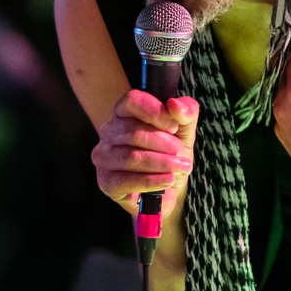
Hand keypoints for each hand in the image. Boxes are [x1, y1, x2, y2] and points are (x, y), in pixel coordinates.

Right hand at [91, 88, 197, 214]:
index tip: (174, 127)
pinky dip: (152, 181)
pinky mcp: (106, 182)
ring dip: (161, 163)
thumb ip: (186, 111)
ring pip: (131, 157)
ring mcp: (103, 157)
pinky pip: (127, 180)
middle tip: (180, 153)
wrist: (168, 189)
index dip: (155, 112)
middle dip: (163, 144)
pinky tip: (167, 180)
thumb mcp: (185, 130)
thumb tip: (175, 105)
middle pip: (133, 132)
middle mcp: (108, 132)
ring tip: (179, 167)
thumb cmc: (170, 154)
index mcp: (124, 113)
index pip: (132, 101)